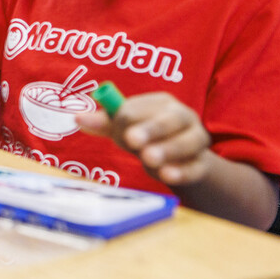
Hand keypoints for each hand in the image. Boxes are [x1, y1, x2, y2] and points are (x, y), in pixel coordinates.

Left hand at [76, 92, 213, 185]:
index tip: (117, 134)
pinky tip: (167, 176)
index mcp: (162, 102)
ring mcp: (197, 140)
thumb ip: (104, 122)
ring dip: (167, 150)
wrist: (179, 158)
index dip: (126, 121)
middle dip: (150, 130)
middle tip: (132, 141)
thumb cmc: (145, 135)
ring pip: (186, 143)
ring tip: (149, 160)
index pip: (142, 108)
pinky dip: (182, 172)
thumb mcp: (124, 127)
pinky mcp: (202, 164)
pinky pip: (195, 167)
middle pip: (169, 121)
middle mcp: (184, 117)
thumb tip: (78, 117)